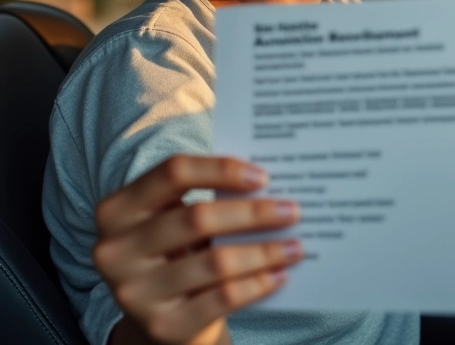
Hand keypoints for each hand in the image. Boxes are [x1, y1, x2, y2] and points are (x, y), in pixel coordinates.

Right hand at [94, 155, 301, 344]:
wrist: (159, 316)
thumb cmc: (175, 249)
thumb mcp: (173, 216)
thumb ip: (205, 194)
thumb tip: (266, 183)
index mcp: (119, 209)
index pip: (174, 172)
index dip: (221, 169)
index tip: (262, 177)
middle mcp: (117, 250)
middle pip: (197, 217)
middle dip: (253, 213)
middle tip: (292, 211)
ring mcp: (135, 292)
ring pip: (214, 262)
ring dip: (264, 251)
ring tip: (295, 246)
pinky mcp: (161, 325)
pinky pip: (221, 299)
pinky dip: (256, 284)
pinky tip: (279, 274)